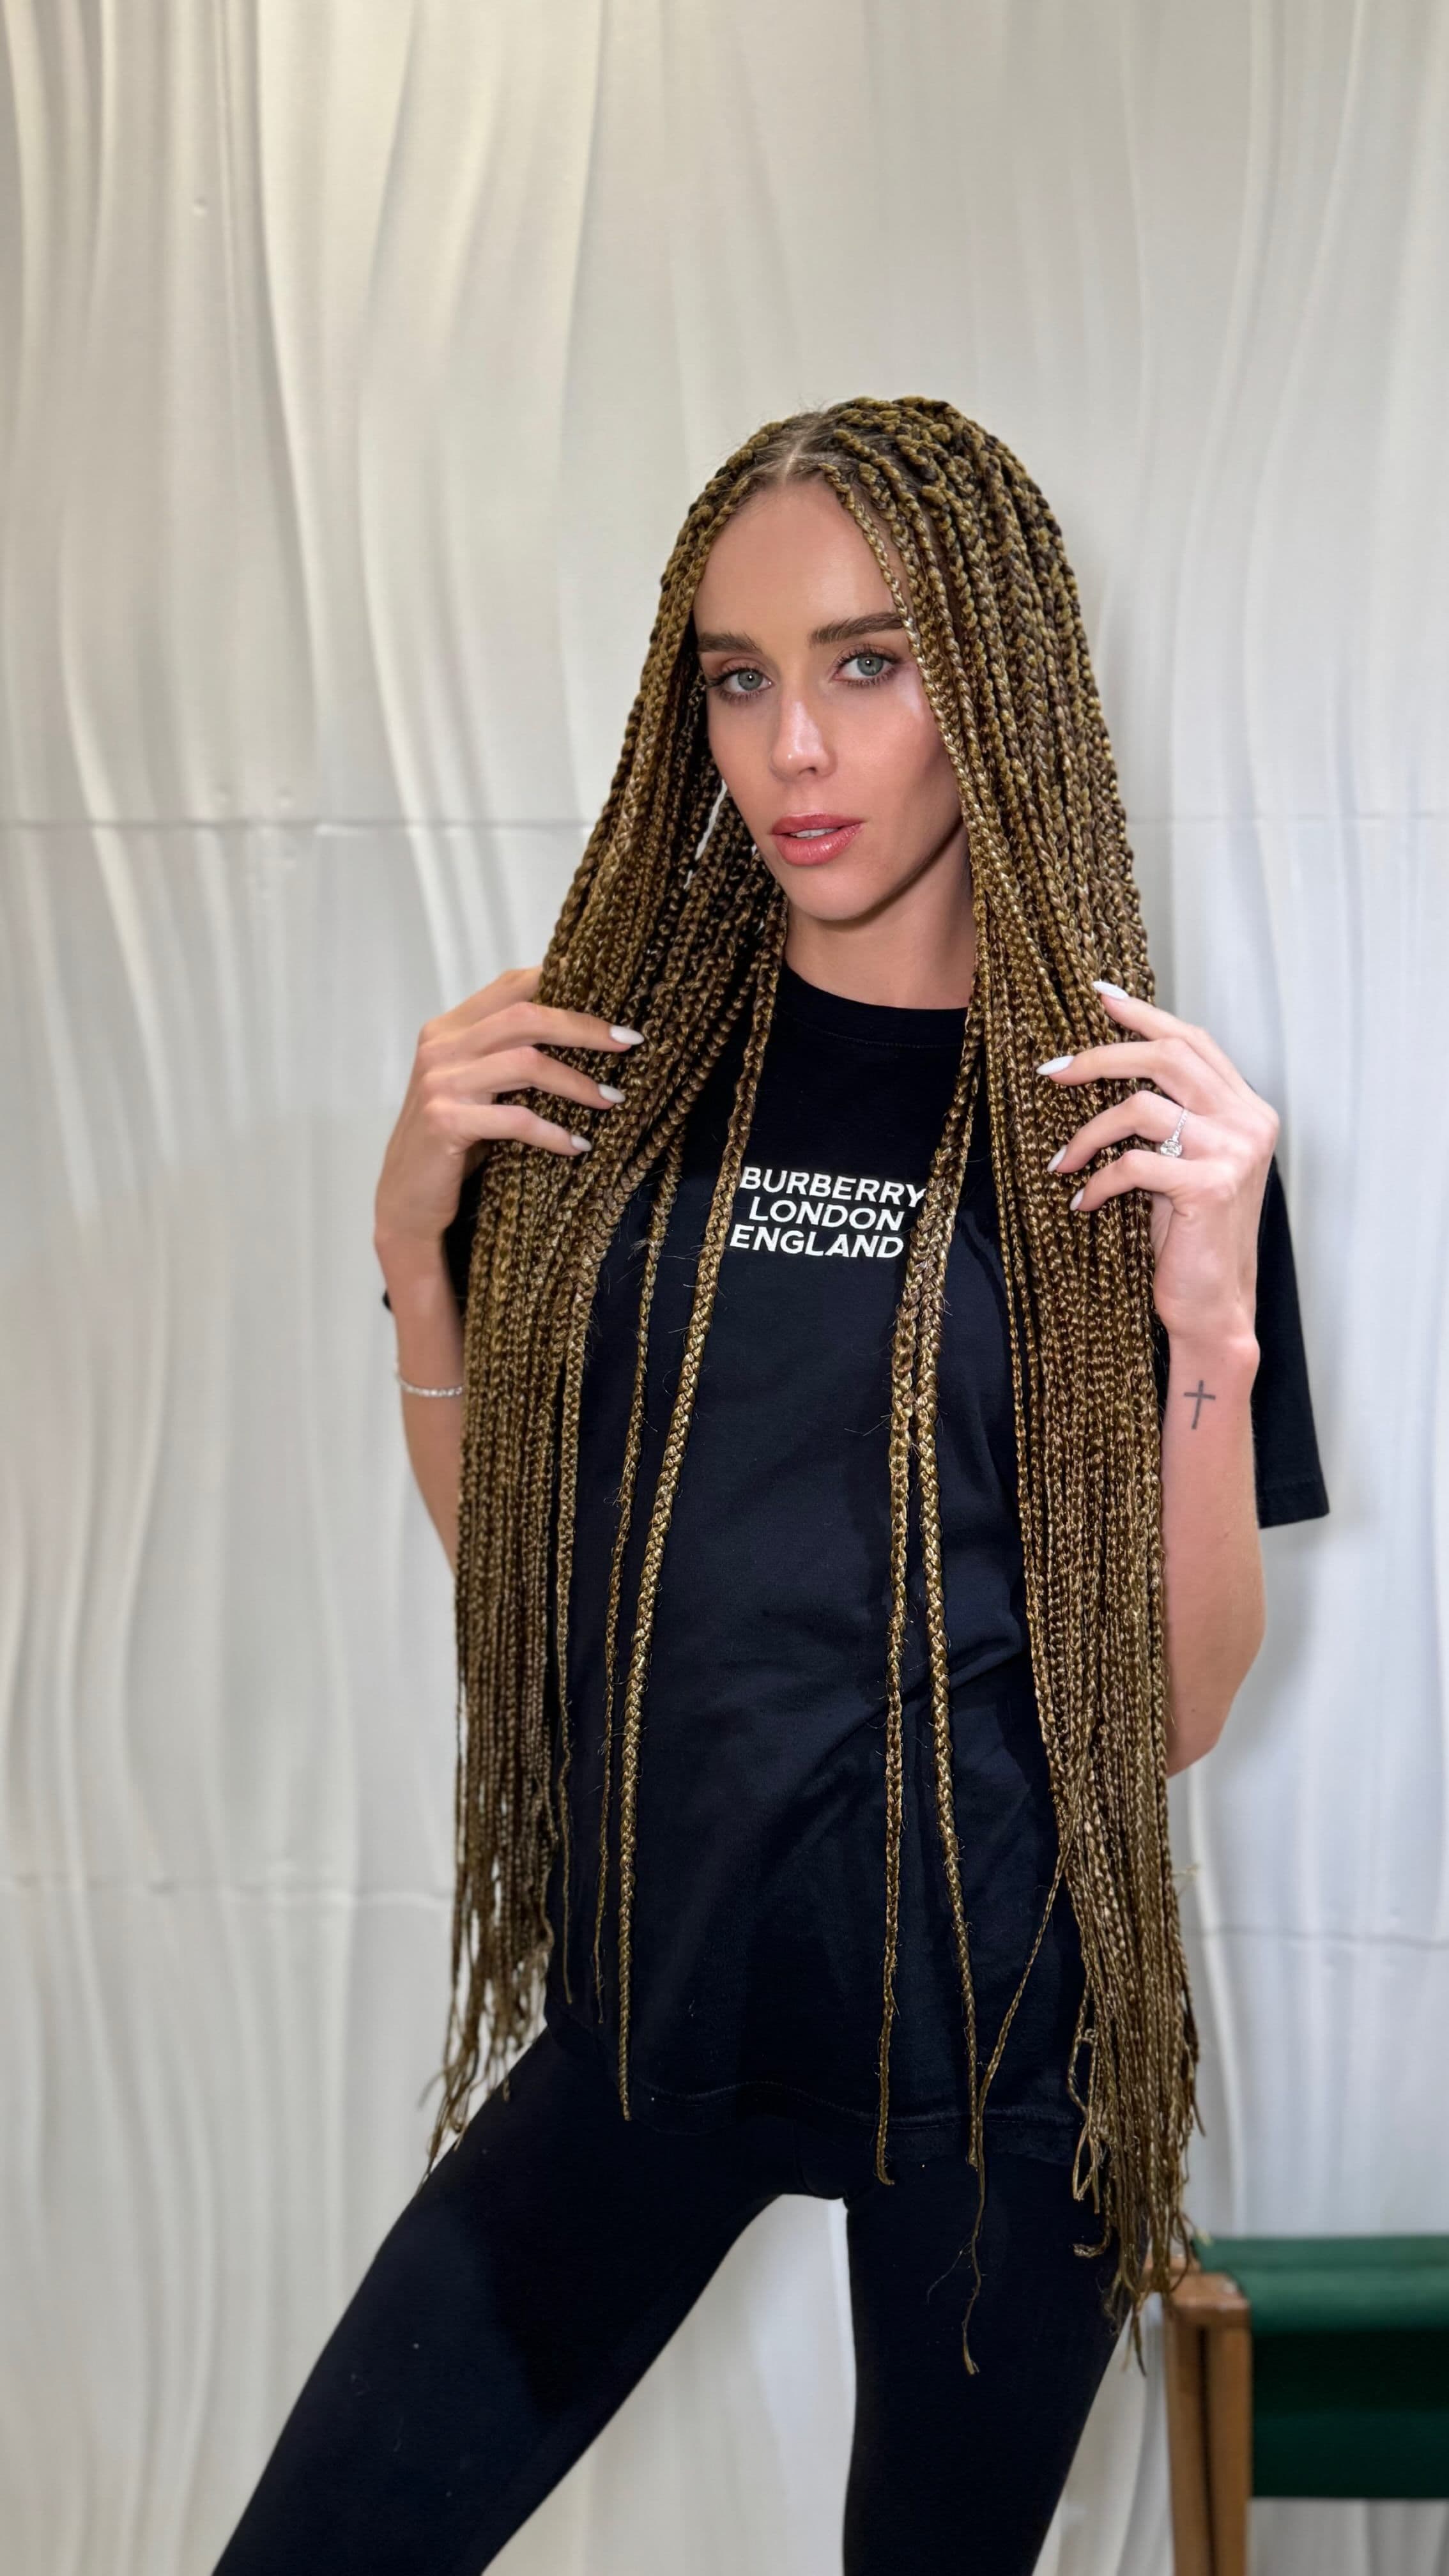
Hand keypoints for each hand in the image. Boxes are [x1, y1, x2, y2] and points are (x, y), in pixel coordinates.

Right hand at [373, 965, 642, 1257]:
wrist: (406, 1200)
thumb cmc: (453, 1142)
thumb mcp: (476, 1087)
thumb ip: (507, 1054)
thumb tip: (582, 1031)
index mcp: (448, 1029)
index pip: (511, 986)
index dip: (563, 983)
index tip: (614, 998)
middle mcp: (440, 1047)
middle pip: (524, 1017)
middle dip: (583, 1027)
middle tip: (628, 1043)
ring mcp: (440, 1083)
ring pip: (526, 1064)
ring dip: (578, 1082)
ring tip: (612, 1099)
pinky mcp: (445, 1122)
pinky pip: (515, 1119)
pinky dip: (554, 1132)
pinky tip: (578, 1145)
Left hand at [1037, 982, 1278, 1345]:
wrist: (1214, 1305)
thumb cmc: (1191, 1237)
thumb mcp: (1182, 1164)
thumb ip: (1169, 1116)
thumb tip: (1105, 1066)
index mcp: (1246, 1109)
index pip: (1193, 1042)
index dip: (1146, 1016)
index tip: (1101, 996)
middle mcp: (1249, 1122)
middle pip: (1167, 1057)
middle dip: (1102, 1056)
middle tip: (1054, 1070)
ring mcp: (1233, 1152)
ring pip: (1140, 1108)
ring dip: (1087, 1134)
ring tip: (1063, 1162)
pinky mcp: (1209, 1187)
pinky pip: (1133, 1164)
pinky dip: (1098, 1181)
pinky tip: (1083, 1201)